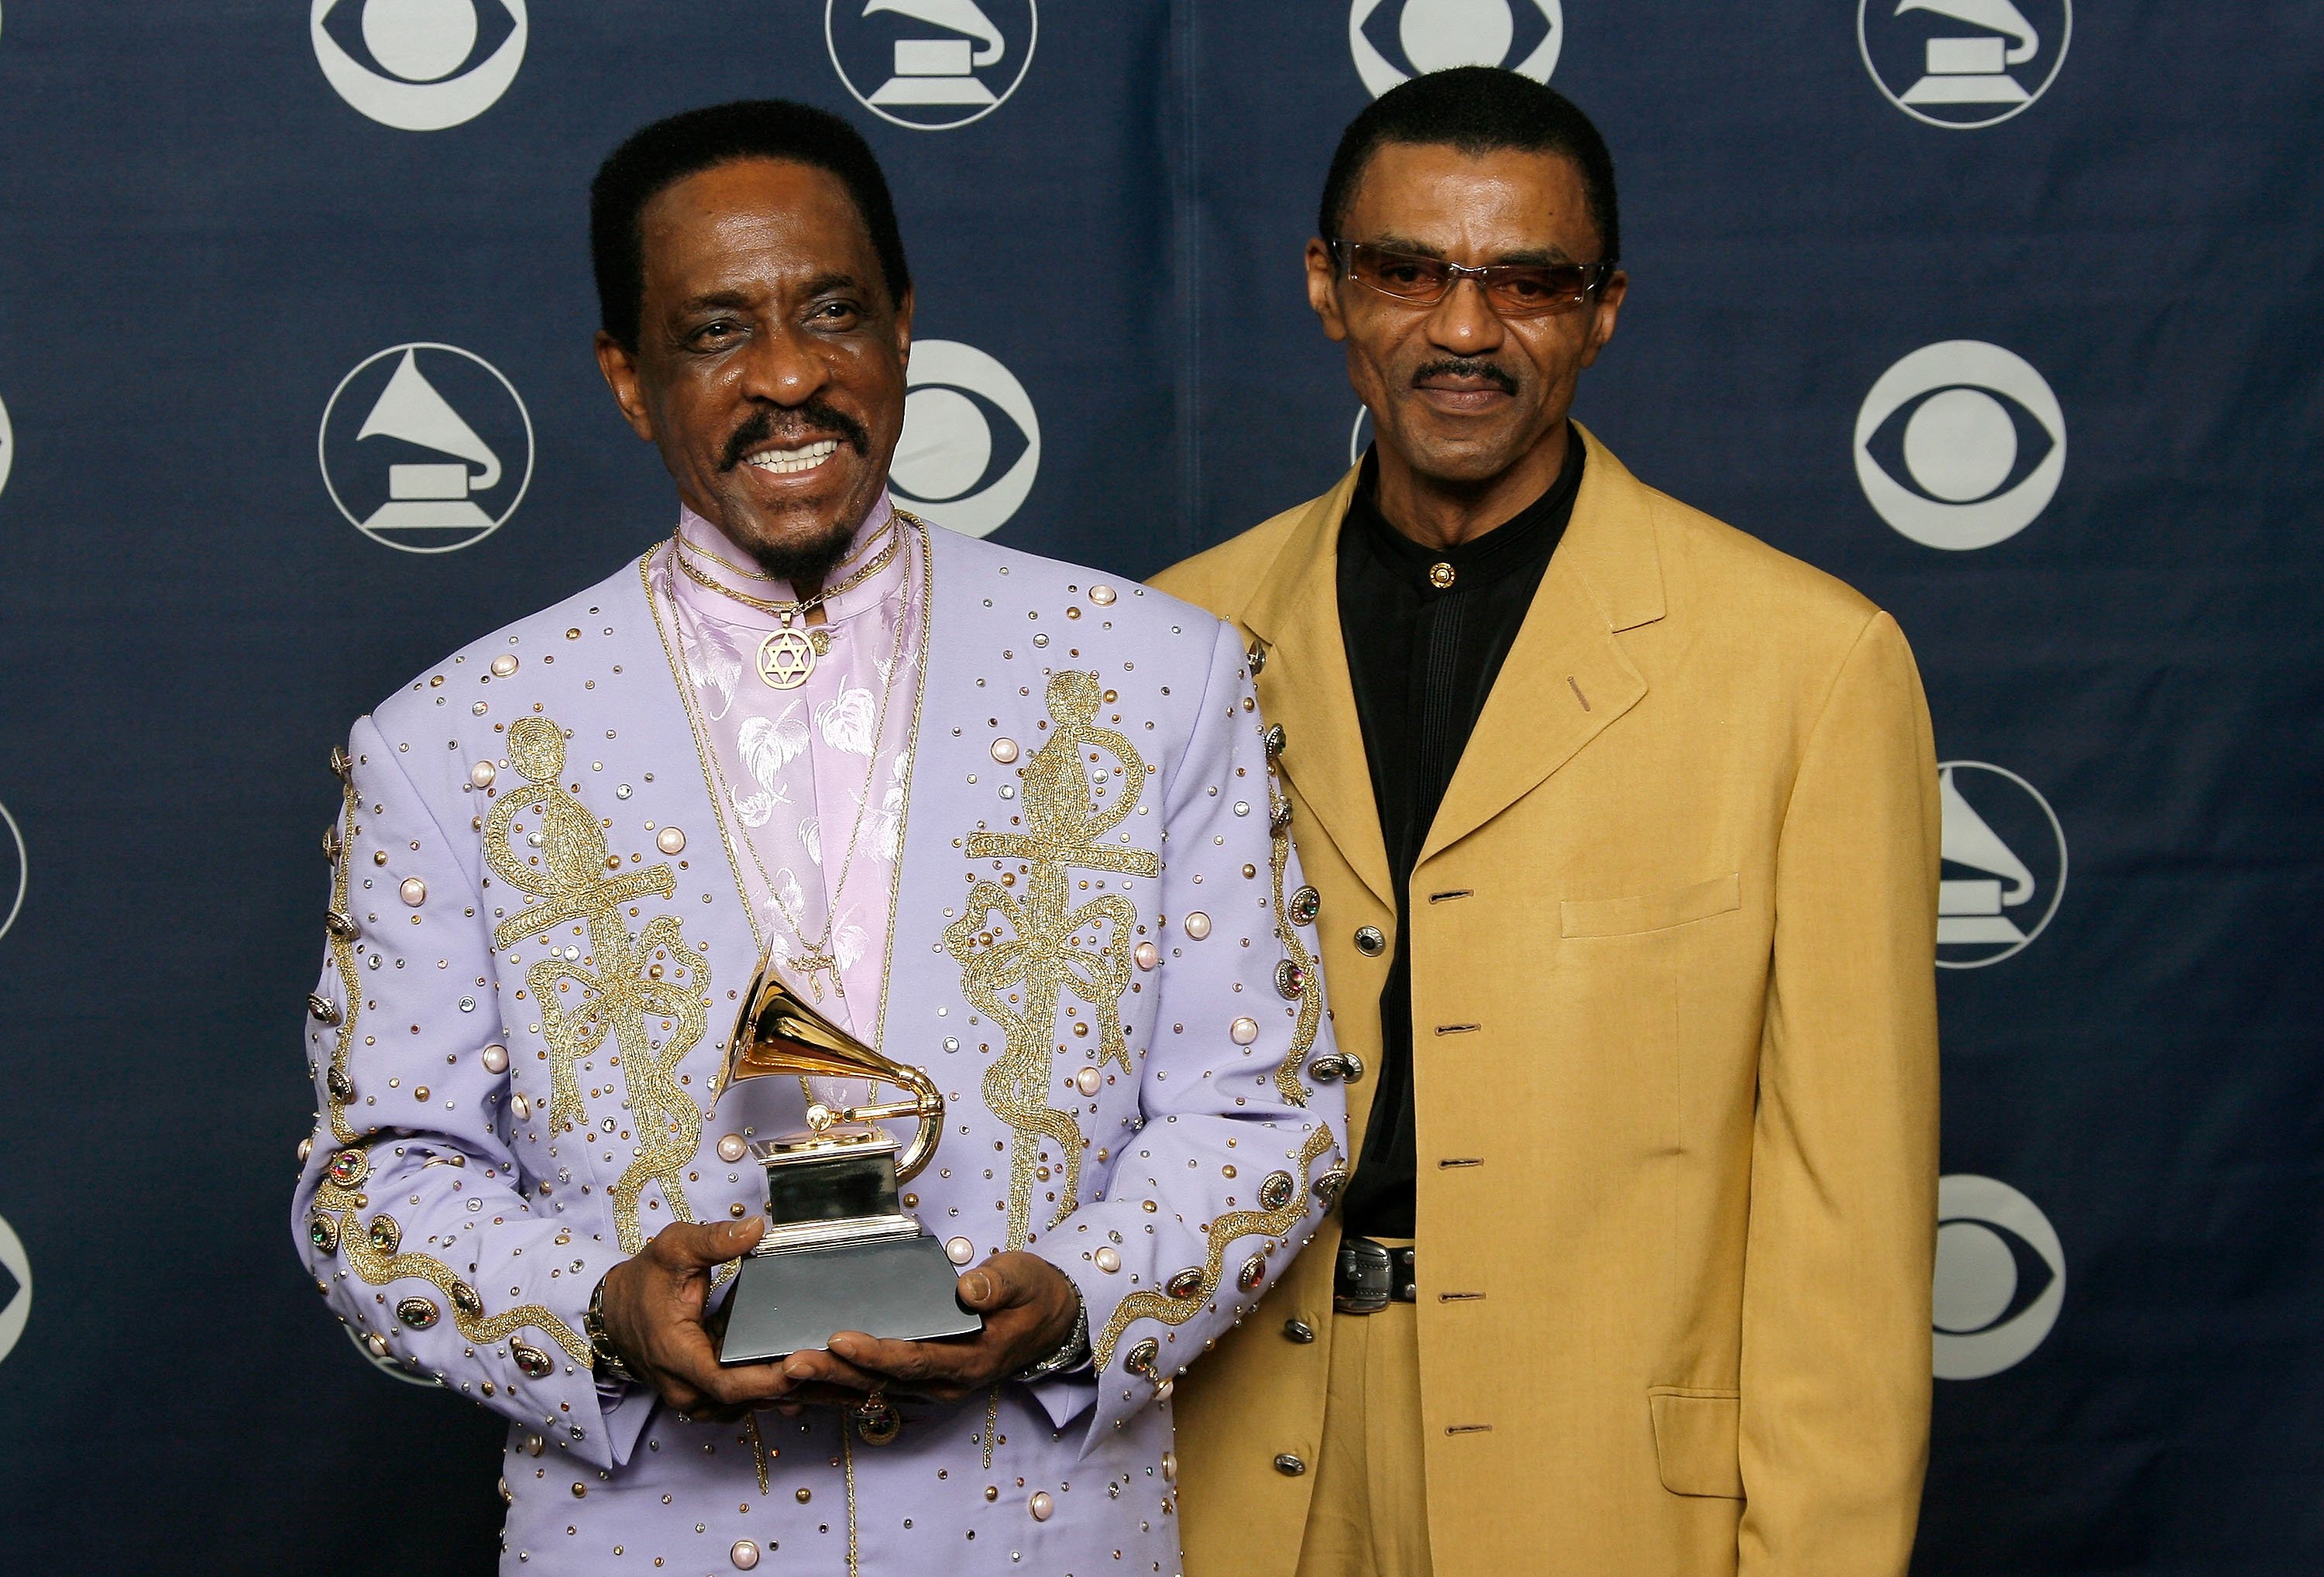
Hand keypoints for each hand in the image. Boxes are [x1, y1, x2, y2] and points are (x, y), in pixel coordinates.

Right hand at [594, 1217, 802, 1421]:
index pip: (728, 1384)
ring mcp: (691, 1397)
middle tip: (827, 1365)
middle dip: (785, 1387)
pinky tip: (794, 1370)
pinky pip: (737, 1402)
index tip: (803, 1364)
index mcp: (677, 1356)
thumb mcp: (674, 1249)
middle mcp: (683, 1388)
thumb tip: (755, 1228)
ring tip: (819, 1368)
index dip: (768, 1380)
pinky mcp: (699, 1396)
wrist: (612, 1309)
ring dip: (778, 1392)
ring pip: (743, 1407)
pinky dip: (764, 1391)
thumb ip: (714, 1240)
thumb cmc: (643, 1280)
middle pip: (743, 1400)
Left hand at [780, 1252, 1081, 1405]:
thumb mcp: (1023, 1280)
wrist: (1047, 1323)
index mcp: (969, 1360)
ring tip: (780, 1372)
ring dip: (825, 1385)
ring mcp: (928, 1388)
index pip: (914, 1360)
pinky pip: (870, 1390)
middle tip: (789, 1362)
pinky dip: (835, 1389)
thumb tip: (968, 1289)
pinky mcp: (916, 1382)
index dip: (875, 1353)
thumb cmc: (1031, 1297)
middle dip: (833, 1374)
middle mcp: (944, 1383)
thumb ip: (996, 1285)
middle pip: (880, 1383)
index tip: (839, 1339)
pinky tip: (802, 1382)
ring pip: (868, 1392)